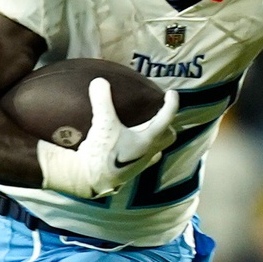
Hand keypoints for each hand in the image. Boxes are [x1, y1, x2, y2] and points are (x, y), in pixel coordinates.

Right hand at [37, 79, 179, 198]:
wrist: (90, 180)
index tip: (172, 94)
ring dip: (155, 138)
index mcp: (148, 140)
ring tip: (144, 128)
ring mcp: (141, 163)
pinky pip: (143, 158)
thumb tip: (99, 81)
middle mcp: (149, 152)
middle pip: (168, 137)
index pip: (166, 118)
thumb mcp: (102, 124)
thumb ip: (102, 101)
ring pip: (157, 148)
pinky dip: (141, 148)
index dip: (171, 104)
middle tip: (158, 114)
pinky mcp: (130, 170)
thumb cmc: (102, 153)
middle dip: (167, 125)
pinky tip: (130, 144)